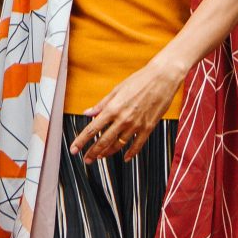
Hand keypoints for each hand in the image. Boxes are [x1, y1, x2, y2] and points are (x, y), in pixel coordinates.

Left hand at [68, 56, 185, 162]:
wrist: (163, 78)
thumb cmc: (140, 80)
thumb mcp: (117, 89)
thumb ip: (102, 104)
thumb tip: (88, 113)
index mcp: (113, 109)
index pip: (92, 129)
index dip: (81, 141)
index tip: (74, 149)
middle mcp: (123, 119)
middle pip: (103, 141)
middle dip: (92, 152)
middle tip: (86, 159)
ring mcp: (136, 125)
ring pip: (118, 145)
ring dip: (108, 153)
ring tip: (101, 157)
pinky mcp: (148, 127)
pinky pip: (137, 145)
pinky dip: (131, 153)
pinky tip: (125, 157)